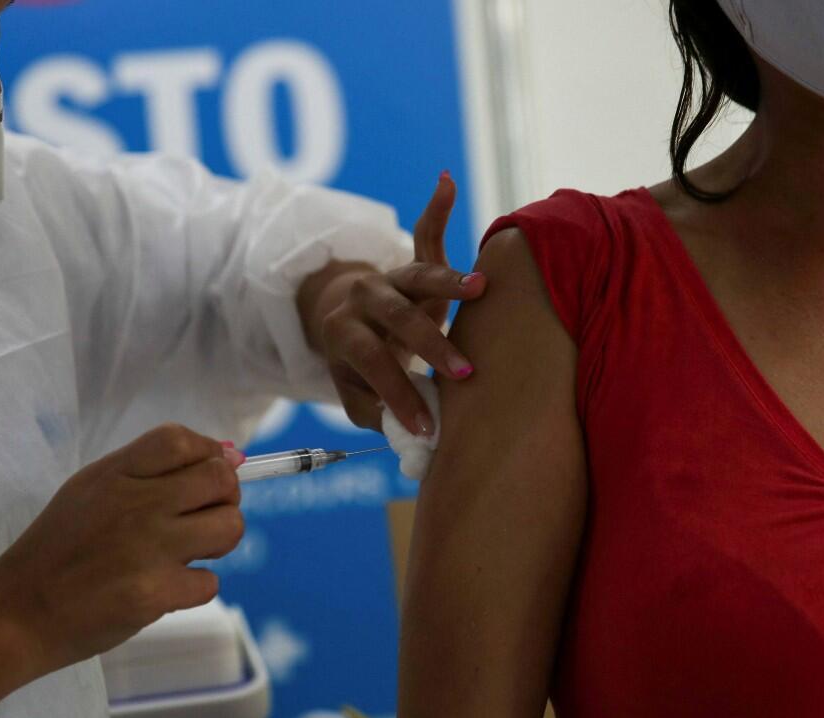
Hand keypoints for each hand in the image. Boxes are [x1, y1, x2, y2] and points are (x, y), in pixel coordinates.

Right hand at [0, 424, 245, 670]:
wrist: (16, 613)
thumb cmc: (58, 549)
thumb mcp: (90, 490)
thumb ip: (151, 470)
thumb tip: (230, 456)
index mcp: (115, 474)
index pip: (181, 440)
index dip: (209, 453)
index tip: (206, 474)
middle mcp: (136, 504)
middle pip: (220, 480)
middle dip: (225, 497)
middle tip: (201, 517)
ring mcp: (148, 548)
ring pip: (229, 527)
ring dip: (218, 541)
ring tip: (189, 551)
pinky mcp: (154, 594)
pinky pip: (210, 582)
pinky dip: (193, 588)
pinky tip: (165, 588)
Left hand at [316, 172, 486, 434]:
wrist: (349, 324)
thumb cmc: (361, 368)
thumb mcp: (355, 393)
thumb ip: (374, 411)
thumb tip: (402, 428)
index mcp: (343, 331)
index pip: (370, 361)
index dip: (396, 393)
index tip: (425, 426)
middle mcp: (364, 298)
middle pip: (396, 318)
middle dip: (430, 346)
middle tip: (463, 372)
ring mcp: (390, 277)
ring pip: (418, 275)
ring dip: (450, 281)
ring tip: (480, 286)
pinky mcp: (414, 265)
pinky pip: (427, 234)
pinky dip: (437, 208)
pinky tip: (445, 182)